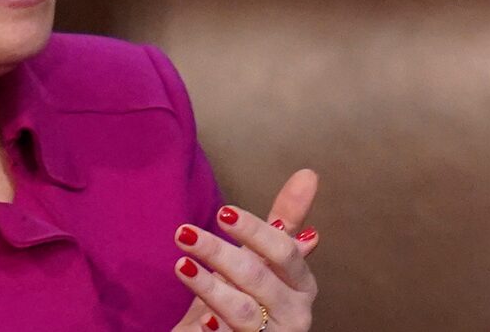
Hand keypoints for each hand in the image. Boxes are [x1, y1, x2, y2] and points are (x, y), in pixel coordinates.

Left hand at [172, 170, 319, 331]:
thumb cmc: (259, 300)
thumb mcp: (270, 263)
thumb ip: (286, 223)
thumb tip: (307, 174)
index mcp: (303, 285)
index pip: (283, 252)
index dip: (254, 230)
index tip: (223, 211)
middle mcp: (294, 313)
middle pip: (258, 277)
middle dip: (220, 253)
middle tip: (185, 233)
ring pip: (241, 311)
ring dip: (209, 287)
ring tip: (182, 265)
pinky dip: (213, 328)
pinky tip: (199, 319)